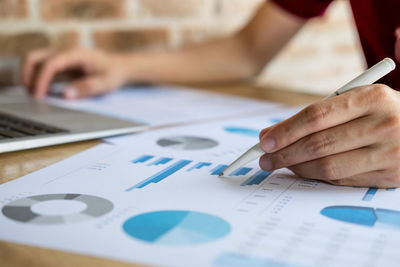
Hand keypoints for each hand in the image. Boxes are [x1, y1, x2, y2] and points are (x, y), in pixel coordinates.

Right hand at [22, 48, 127, 98]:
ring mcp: (61, 56)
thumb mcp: (105, 83)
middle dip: (28, 75)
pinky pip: (42, 67)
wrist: (120, 66)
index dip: (41, 80)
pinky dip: (37, 77)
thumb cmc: (113, 73)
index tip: (39, 96)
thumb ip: (86, 88)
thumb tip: (65, 94)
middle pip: (35, 57)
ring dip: (30, 76)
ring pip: (35, 60)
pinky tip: (42, 92)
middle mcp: (65, 52)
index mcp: (76, 54)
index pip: (51, 64)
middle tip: (32, 95)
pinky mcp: (61, 63)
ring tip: (34, 94)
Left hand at [259, 84, 399, 187]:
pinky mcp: (389, 176)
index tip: (265, 140)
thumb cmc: (378, 112)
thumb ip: (316, 115)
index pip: (316, 116)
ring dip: (297, 167)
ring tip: (279, 164)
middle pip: (319, 144)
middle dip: (285, 153)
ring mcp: (389, 153)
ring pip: (328, 167)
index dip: (286, 130)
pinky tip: (303, 170)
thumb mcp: (356, 100)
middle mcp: (383, 124)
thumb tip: (271, 134)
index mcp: (372, 97)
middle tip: (265, 157)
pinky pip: (341, 180)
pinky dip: (316, 176)